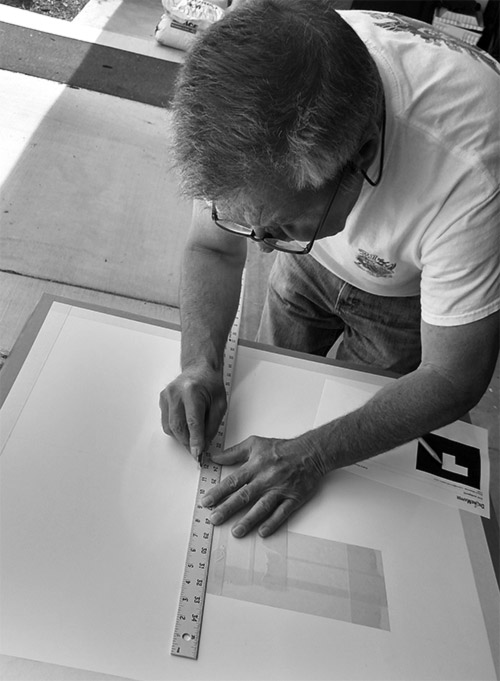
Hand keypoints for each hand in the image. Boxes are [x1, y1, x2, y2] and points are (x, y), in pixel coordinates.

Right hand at [159, 364, 226, 460]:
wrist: (199, 369)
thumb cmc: (210, 384)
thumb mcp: (220, 405)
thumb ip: (212, 426)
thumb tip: (203, 444)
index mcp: (192, 391)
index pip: (193, 422)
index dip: (195, 440)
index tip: (197, 453)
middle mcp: (176, 393)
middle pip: (178, 427)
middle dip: (188, 442)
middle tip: (197, 449)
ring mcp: (166, 396)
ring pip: (170, 428)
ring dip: (182, 436)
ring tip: (194, 433)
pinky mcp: (162, 400)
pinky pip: (166, 423)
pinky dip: (176, 429)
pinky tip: (185, 424)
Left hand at [202, 435, 328, 537]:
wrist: (310, 452)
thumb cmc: (281, 448)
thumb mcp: (255, 444)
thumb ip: (233, 452)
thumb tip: (214, 457)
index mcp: (255, 465)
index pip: (233, 481)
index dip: (219, 492)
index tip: (206, 501)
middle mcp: (266, 479)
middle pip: (244, 496)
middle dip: (228, 508)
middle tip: (214, 519)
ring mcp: (280, 490)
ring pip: (262, 507)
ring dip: (248, 520)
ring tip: (236, 531)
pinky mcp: (293, 498)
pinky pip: (282, 513)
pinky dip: (272, 522)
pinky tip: (262, 532)